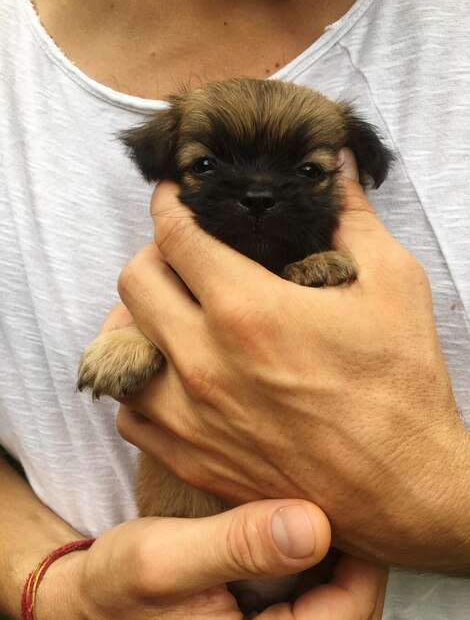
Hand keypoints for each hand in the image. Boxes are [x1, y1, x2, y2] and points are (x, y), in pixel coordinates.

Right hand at [36, 499, 335, 619]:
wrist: (88, 602)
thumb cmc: (117, 586)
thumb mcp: (164, 559)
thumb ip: (235, 544)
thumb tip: (312, 526)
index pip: (352, 608)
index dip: (363, 552)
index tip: (350, 497)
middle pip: (351, 602)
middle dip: (351, 548)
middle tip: (338, 491)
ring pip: (334, 595)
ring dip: (333, 549)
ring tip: (320, 500)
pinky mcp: (262, 616)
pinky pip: (308, 590)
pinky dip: (310, 553)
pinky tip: (295, 519)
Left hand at [116, 149, 469, 571]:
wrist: (404, 490)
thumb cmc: (402, 389)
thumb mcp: (393, 284)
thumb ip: (352, 216)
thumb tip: (332, 166)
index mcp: (248, 310)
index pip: (176, 234)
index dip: (170, 203)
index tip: (175, 197)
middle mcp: (204, 362)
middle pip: (134, 281)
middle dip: (153, 252)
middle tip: (182, 253)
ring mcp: (190, 416)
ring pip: (120, 347)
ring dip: (140, 318)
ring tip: (174, 312)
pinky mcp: (191, 457)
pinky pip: (130, 412)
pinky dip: (142, 383)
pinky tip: (173, 374)